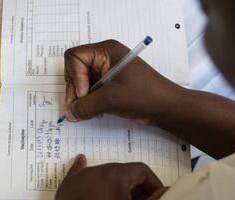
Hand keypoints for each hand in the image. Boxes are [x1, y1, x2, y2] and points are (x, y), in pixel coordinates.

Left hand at [49, 155, 166, 199]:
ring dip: (116, 186)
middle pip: (123, 172)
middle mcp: (94, 171)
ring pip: (103, 175)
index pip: (141, 170)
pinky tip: (82, 159)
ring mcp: (77, 179)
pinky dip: (84, 170)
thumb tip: (165, 192)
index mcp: (114, 175)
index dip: (153, 184)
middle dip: (136, 188)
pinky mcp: (65, 188)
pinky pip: (77, 173)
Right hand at [64, 40, 185, 124]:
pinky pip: (89, 91)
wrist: (165, 107)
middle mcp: (103, 57)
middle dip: (76, 90)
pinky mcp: (108, 84)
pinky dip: (89, 102)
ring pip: (80, 82)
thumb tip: (69, 113)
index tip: (84, 93)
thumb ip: (85, 106)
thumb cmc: (143, 95)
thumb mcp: (111, 99)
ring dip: (82, 98)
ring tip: (92, 111)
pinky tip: (97, 111)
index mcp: (105, 50)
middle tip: (81, 107)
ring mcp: (105, 70)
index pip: (74, 57)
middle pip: (74, 70)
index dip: (74, 76)